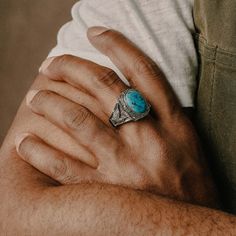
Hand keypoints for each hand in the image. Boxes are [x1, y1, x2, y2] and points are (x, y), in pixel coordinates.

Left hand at [15, 27, 217, 206]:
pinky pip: (65, 167)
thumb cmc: (188, 178)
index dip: (117, 44)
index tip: (94, 32)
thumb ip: (161, 111)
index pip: (141, 69)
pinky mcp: (106, 191)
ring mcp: (125, 164)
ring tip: (34, 96)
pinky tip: (25, 142)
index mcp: (171, 120)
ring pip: (78, 121)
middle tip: (51, 64)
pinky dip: (40, 152)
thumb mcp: (185, 138)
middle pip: (103, 87)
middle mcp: (147, 136)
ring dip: (50, 103)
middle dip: (71, 67)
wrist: (189, 225)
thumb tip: (129, 87)